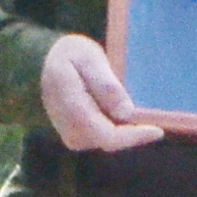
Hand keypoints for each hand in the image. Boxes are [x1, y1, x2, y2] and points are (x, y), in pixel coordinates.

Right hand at [38, 34, 161, 152]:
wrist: (38, 63)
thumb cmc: (67, 55)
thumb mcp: (88, 58)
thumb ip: (106, 85)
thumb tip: (126, 113)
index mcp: (73, 107)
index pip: (107, 135)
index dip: (134, 136)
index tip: (158, 130)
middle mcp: (69, 127)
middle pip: (108, 141)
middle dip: (132, 134)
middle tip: (155, 120)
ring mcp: (69, 132)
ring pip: (104, 141)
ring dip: (124, 132)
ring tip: (142, 117)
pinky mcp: (73, 133)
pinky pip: (99, 137)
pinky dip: (115, 130)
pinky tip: (124, 115)